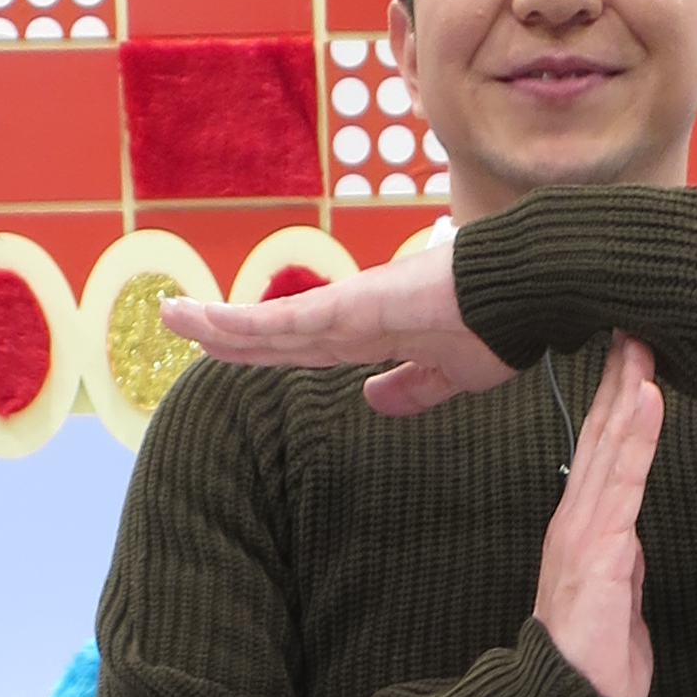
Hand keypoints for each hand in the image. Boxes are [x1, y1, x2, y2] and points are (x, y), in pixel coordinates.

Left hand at [158, 248, 514, 415]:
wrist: (525, 294)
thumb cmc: (498, 325)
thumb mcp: (450, 375)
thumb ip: (412, 388)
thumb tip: (373, 401)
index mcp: (371, 333)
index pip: (301, 347)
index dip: (261, 349)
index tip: (222, 348)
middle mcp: (352, 317)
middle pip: (274, 334)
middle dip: (225, 331)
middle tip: (176, 319)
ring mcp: (350, 309)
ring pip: (269, 325)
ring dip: (218, 322)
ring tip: (171, 313)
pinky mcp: (352, 307)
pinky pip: (287, 324)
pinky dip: (243, 325)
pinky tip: (207, 325)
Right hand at [533, 337, 660, 696]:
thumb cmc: (590, 663)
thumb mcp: (618, 601)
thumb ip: (622, 565)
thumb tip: (631, 544)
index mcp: (584, 529)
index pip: (604, 452)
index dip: (618, 401)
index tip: (632, 356)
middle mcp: (578, 520)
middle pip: (603, 434)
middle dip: (620, 377)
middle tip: (634, 320)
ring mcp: (584, 531)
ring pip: (611, 446)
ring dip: (628, 389)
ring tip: (642, 341)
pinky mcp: (598, 549)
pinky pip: (622, 482)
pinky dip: (637, 436)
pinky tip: (646, 396)